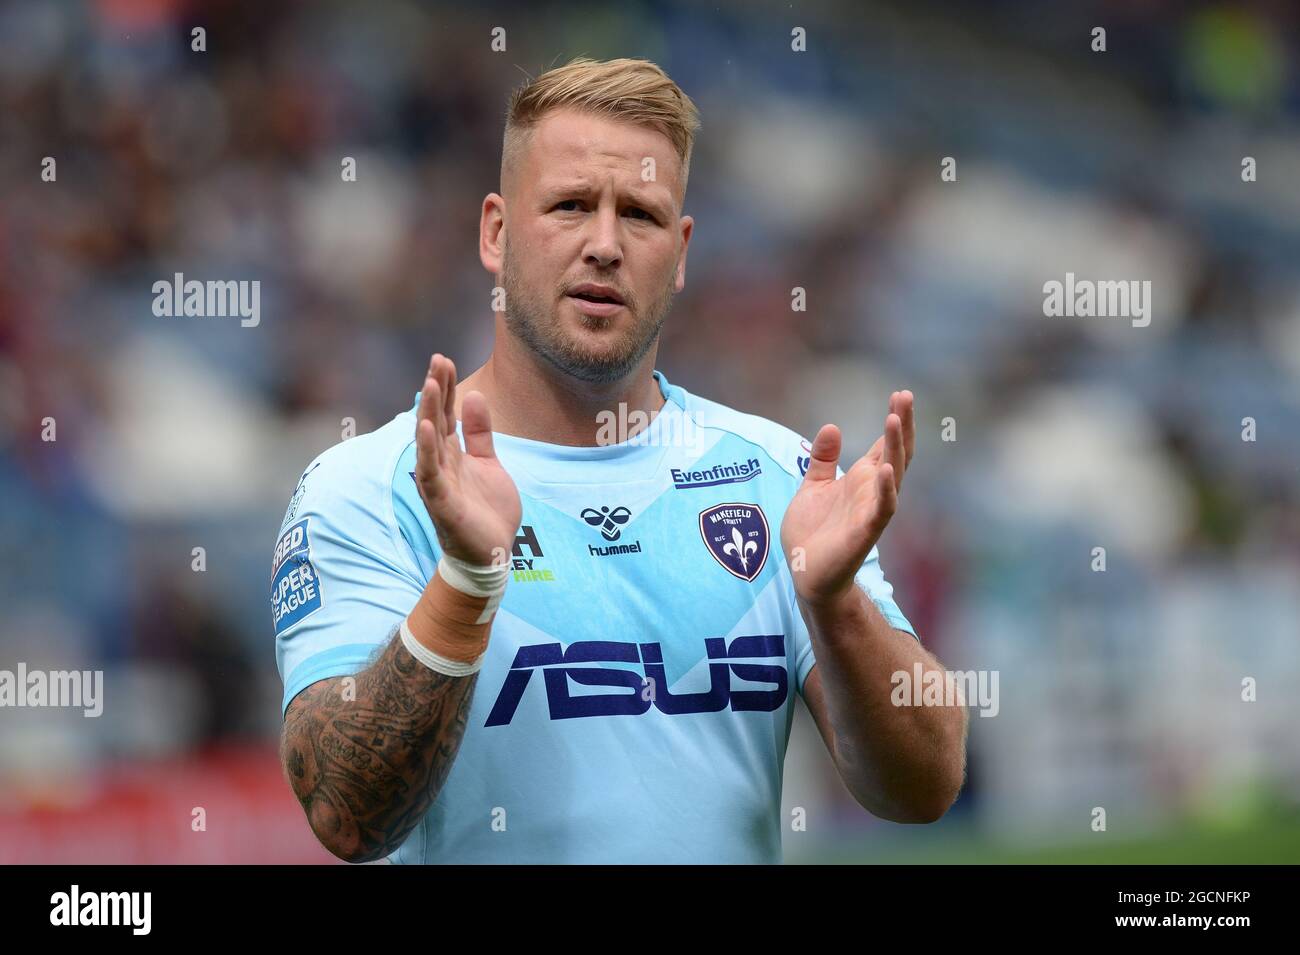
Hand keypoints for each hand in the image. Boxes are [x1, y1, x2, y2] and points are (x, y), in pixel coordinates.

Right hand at [414, 354, 521, 566]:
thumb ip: (480, 433)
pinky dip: (427, 449)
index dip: (445, 387)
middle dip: (436, 390)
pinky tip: (427, 426)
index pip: (446, 414)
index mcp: (453, 454)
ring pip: (430, 441)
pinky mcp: (442, 502)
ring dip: (428, 412)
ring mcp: (439, 482)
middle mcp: (441, 464)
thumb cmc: (487, 512)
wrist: (492, 555)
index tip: (444, 360)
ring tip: (430, 384)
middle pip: (435, 420)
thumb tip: (474, 396)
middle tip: (438, 359)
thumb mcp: (489, 463)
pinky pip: (430, 472)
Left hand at [781, 390, 914, 607]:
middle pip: (895, 453)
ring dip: (895, 448)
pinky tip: (886, 469)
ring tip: (895, 419)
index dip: (895, 420)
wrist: (803, 573)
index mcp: (861, 480)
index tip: (901, 393)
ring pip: (892, 475)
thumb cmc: (812, 533)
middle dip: (902, 425)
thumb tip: (832, 426)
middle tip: (905, 396)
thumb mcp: (813, 487)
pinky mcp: (864, 532)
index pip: (883, 445)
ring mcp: (871, 511)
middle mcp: (872, 492)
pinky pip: (881, 509)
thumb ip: (823, 459)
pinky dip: (886, 490)